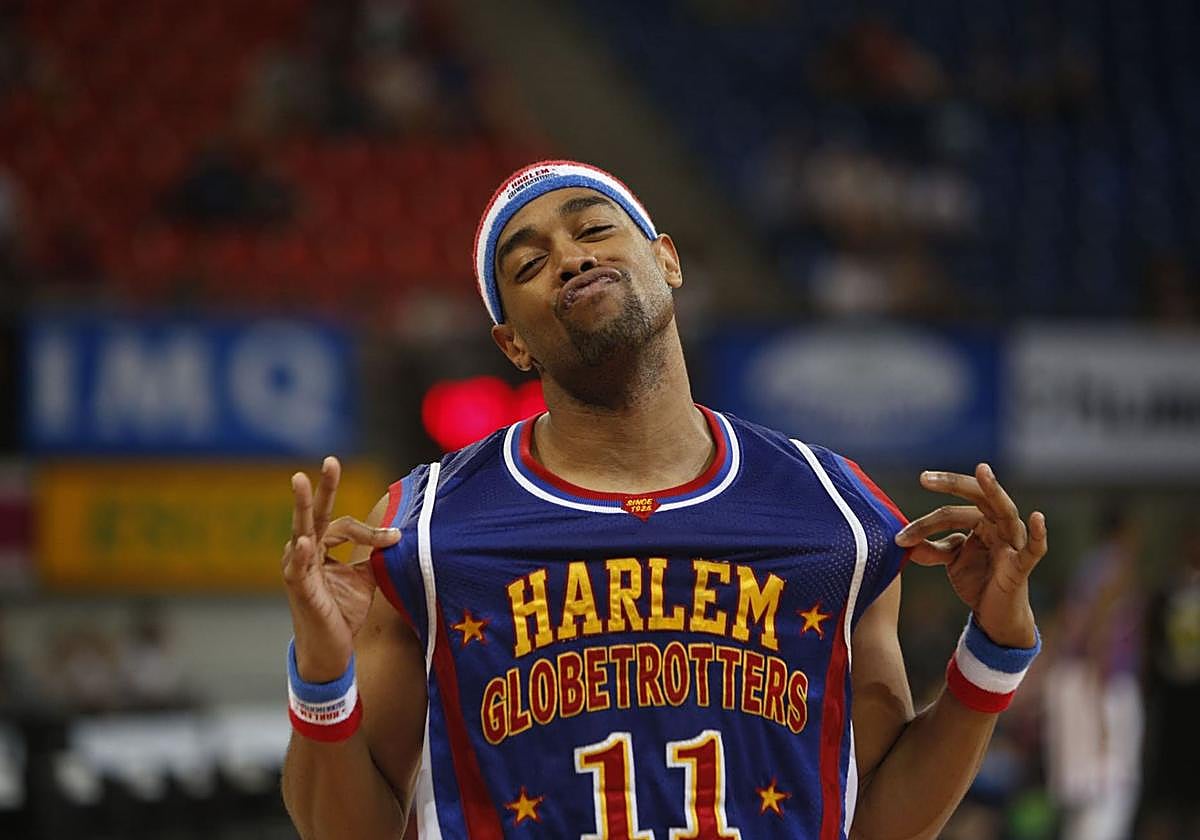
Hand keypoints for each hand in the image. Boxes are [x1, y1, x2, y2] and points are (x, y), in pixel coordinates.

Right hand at [282, 456, 400, 681]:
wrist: (332, 651)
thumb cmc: (342, 612)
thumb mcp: (364, 579)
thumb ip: (374, 556)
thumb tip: (397, 536)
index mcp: (320, 548)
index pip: (343, 525)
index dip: (371, 531)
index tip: (395, 537)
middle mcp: (305, 553)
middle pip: (315, 514)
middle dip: (322, 486)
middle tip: (330, 460)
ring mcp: (298, 570)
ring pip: (302, 532)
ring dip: (302, 507)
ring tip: (301, 481)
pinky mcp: (299, 590)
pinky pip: (298, 569)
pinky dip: (301, 555)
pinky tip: (304, 542)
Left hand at [895, 463, 1046, 647]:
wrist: (995, 614)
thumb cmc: (977, 580)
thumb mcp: (950, 561)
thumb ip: (929, 548)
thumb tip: (901, 541)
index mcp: (980, 520)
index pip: (950, 513)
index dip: (923, 525)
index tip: (899, 537)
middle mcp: (998, 524)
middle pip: (978, 496)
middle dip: (952, 484)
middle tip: (925, 478)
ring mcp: (1012, 542)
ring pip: (1004, 511)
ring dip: (993, 490)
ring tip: (983, 471)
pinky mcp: (1022, 565)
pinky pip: (1034, 549)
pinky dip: (1038, 534)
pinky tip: (1037, 518)